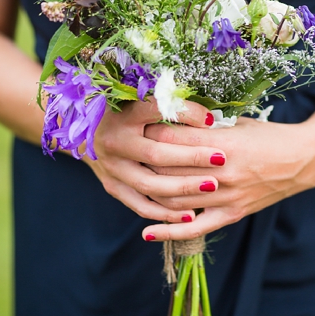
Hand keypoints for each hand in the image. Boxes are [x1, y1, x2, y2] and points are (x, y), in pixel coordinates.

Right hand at [87, 99, 224, 224]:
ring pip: (149, 184)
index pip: (156, 110)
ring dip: (183, 187)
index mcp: (124, 115)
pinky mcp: (112, 186)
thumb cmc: (132, 112)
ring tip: (213, 186)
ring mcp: (111, 167)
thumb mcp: (148, 101)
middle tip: (221, 159)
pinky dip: (166, 212)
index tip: (212, 120)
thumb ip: (175, 107)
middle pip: (156, 154)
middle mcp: (114, 141)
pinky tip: (191, 214)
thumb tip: (213, 117)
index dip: (185, 114)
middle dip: (192, 158)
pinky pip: (140, 205)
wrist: (92, 131)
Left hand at [139, 116, 314, 240]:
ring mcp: (227, 196)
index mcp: (223, 143)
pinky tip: (147, 232)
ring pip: (173, 199)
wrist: (302, 159)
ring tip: (138, 182)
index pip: (172, 138)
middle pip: (167, 168)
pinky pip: (195, 227)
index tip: (138, 127)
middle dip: (145, 159)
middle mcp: (222, 171)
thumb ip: (206, 126)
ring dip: (151, 191)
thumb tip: (171, 121)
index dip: (150, 131)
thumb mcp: (239, 123)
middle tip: (132, 153)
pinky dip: (169, 231)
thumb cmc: (269, 136)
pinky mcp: (232, 213)